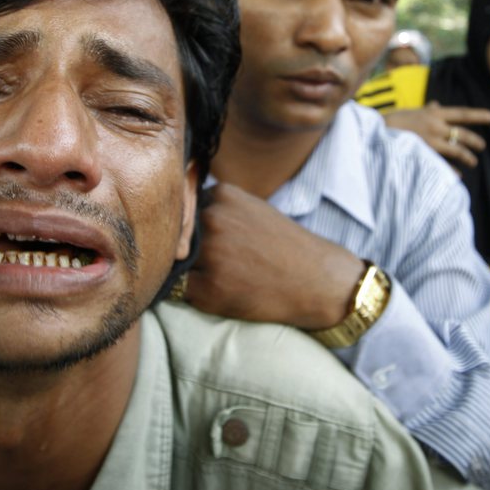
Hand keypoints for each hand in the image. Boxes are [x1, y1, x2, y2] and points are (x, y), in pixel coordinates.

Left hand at [186, 183, 365, 328]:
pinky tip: (226, 291)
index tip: (209, 238)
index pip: (183, 207)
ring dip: (190, 271)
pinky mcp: (207, 289)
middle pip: (176, 234)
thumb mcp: (250, 208)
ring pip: (176, 261)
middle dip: (189, 248)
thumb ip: (215, 207)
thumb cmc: (283, 246)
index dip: (191, 226)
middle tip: (221, 261)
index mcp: (222, 195)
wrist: (317, 281)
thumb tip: (173, 216)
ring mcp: (209, 254)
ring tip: (224, 276)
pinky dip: (197, 294)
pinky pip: (182, 290)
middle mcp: (212, 220)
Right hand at [384, 101, 489, 169]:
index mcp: (433, 114)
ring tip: (473, 162)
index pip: (461, 113)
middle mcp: (435, 126)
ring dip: (468, 157)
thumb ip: (427, 110)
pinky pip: (444, 165)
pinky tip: (458, 175)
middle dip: (475, 141)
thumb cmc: (393, 122)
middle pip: (463, 134)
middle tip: (481, 146)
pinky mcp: (425, 154)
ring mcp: (431, 141)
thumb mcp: (412, 112)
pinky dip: (452, 171)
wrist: (377, 132)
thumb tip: (436, 104)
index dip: (478, 115)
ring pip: (457, 150)